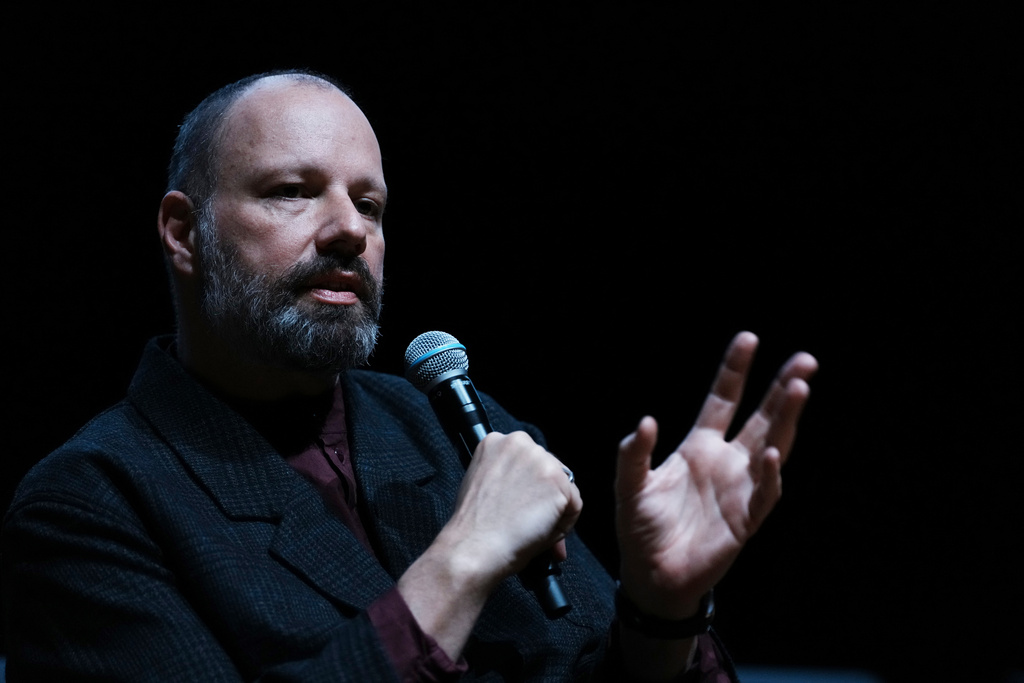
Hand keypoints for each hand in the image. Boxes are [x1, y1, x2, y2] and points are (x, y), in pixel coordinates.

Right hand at [445, 431, 580, 584]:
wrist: (474, 547)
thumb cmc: (473, 526)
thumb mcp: (483, 486)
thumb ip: (509, 479)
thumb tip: (533, 494)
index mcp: (496, 442)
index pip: (528, 459)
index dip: (528, 486)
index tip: (521, 503)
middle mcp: (520, 443)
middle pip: (550, 469)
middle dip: (544, 497)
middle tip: (528, 520)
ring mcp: (541, 460)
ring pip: (565, 487)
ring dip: (555, 510)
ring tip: (532, 527)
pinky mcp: (557, 482)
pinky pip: (575, 505)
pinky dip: (565, 524)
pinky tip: (541, 531)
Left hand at [615, 331, 816, 618]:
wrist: (650, 576)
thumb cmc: (641, 529)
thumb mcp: (629, 487)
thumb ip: (633, 455)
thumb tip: (645, 422)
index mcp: (699, 447)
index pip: (723, 400)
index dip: (735, 371)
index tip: (749, 338)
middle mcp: (726, 462)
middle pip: (760, 418)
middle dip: (781, 389)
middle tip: (804, 361)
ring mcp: (740, 489)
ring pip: (773, 446)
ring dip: (786, 419)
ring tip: (799, 388)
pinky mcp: (745, 519)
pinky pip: (764, 493)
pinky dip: (769, 474)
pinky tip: (771, 452)